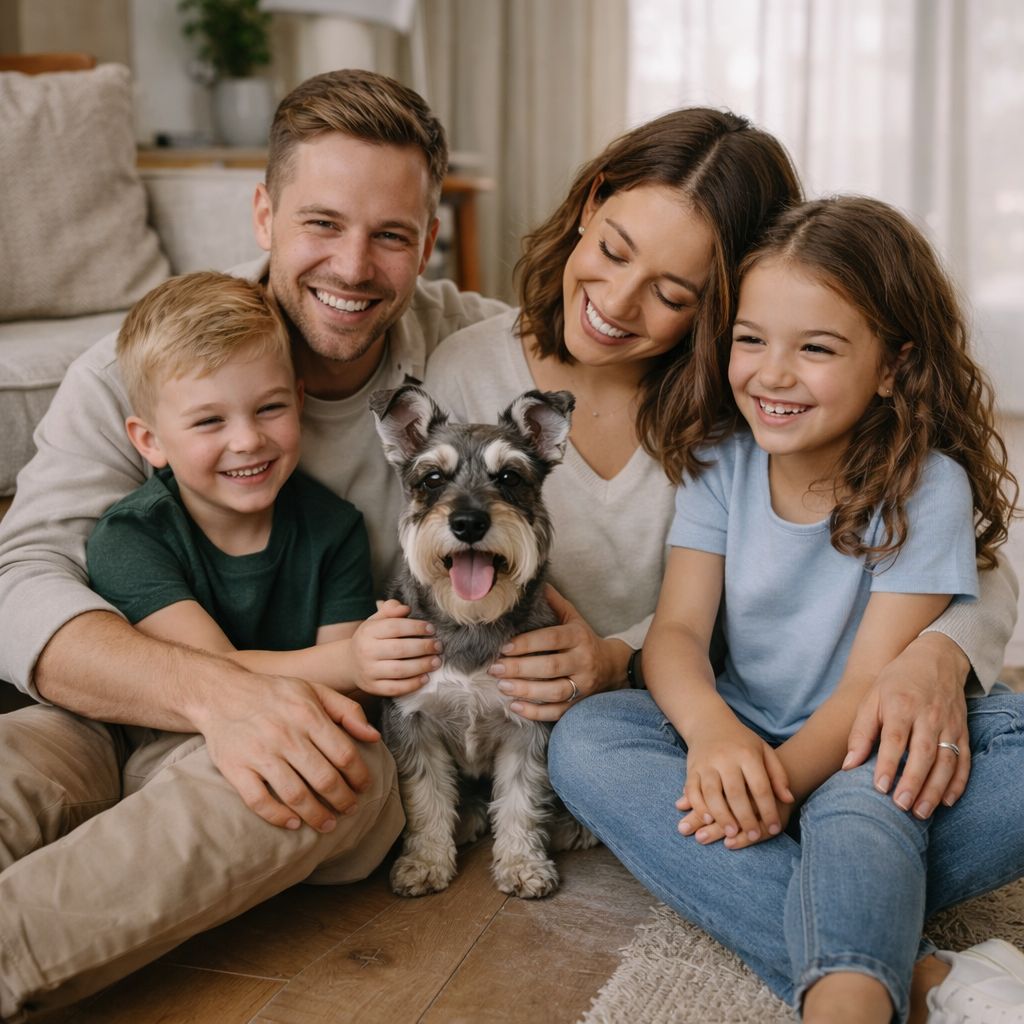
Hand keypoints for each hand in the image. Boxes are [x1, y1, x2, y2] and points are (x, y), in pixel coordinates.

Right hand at [198, 671, 381, 831]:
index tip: (364, 788)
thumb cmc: (274, 693)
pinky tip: (293, 823)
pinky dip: (278, 817)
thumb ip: (348, 710)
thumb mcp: (314, 690)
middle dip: (343, 800)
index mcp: (308, 715)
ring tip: (328, 824)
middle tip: (350, 809)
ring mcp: (259, 754)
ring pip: (296, 795)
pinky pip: (259, 801)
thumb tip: (374, 737)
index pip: (344, 754)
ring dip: (316, 815)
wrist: (221, 692)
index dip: (359, 776)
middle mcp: (285, 735)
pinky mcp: (236, 768)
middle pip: (324, 778)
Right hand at [349, 600, 440, 696]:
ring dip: (421, 666)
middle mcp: (366, 651)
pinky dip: (412, 685)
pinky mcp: (373, 688)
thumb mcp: (376, 620)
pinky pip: (395, 689)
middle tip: (438, 646)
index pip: (395, 627)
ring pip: (399, 670)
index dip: (416, 627)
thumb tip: (405, 608)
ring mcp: (369, 672)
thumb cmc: (371, 638)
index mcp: (368, 631)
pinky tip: (425, 678)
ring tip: (436, 661)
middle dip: (423, 647)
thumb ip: (390, 610)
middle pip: (399, 649)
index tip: (431, 629)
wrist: (351, 663)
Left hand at [488, 585, 625, 721]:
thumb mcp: (573, 618)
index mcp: (579, 637)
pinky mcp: (580, 704)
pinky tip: (515, 707)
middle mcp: (583, 661)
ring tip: (502, 687)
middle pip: (551, 667)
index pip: (551, 639)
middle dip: (520, 668)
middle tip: (495, 668)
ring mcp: (583, 685)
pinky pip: (558, 711)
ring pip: (555, 691)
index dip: (527, 643)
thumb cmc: (584, 639)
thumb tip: (536, 582)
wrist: (613, 666)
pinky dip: (536, 712)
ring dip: (526, 690)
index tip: (504, 647)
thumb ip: (554, 603)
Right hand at [677, 715, 792, 843]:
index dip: (768, 810)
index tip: (775, 828)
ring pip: (711, 793)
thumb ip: (778, 775)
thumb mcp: (764, 751)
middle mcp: (725, 758)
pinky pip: (692, 790)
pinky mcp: (691, 769)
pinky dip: (698, 806)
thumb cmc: (742, 742)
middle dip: (745, 817)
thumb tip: (788, 799)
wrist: (709, 723)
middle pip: (735, 792)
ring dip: (721, 815)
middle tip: (754, 836)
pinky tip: (708, 819)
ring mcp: (706, 763)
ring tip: (731, 833)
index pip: (760, 786)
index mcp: (747, 754)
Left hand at [843, 632, 970, 817]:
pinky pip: (965, 760)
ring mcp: (949, 724)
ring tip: (921, 812)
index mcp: (901, 705)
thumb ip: (861, 732)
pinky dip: (958, 782)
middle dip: (913, 782)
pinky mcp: (963, 731)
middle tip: (902, 807)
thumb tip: (848, 765)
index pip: (895, 738)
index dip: (887, 764)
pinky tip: (946, 801)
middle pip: (923, 753)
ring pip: (946, 761)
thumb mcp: (872, 697)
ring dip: (935, 788)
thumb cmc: (896, 681)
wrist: (935, 658)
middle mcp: (928, 715)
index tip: (880, 788)